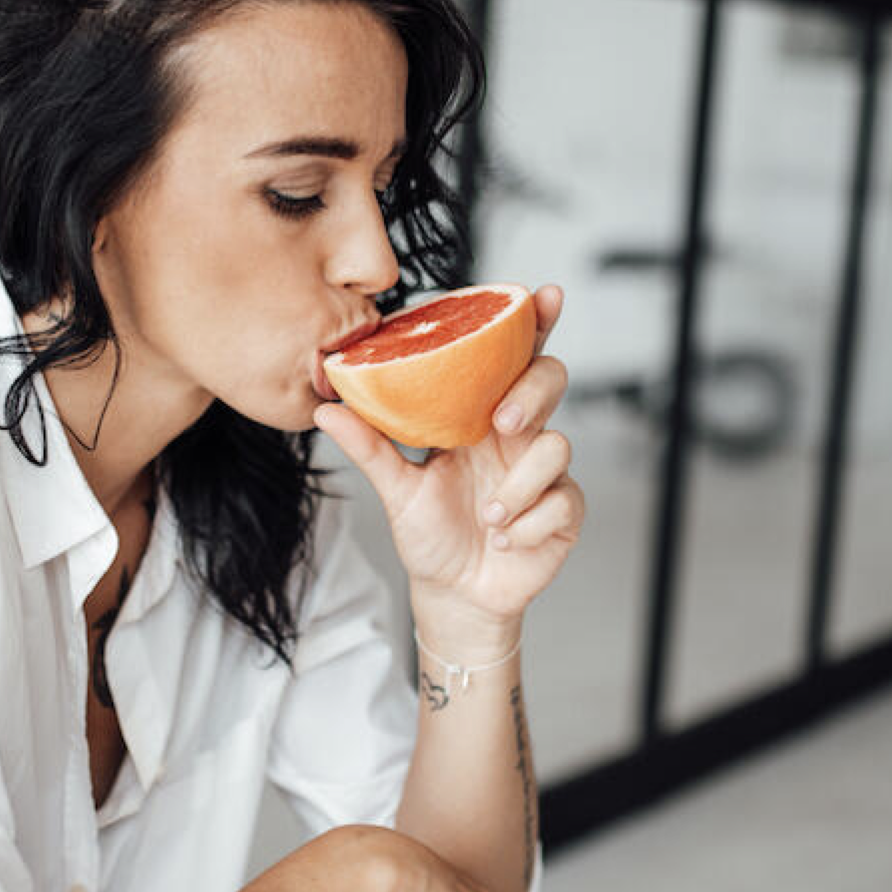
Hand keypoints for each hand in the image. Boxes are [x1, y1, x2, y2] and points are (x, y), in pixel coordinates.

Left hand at [314, 284, 583, 635]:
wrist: (452, 596)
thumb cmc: (430, 535)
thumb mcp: (395, 489)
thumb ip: (369, 447)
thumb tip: (327, 407)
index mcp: (480, 416)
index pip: (511, 358)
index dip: (532, 324)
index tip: (542, 295)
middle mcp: (517, 436)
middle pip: (548, 380)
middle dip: (531, 393)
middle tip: (502, 423)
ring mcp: (545, 473)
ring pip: (557, 446)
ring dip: (518, 484)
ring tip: (487, 516)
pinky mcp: (564, 511)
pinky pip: (561, 501)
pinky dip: (528, 524)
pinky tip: (504, 540)